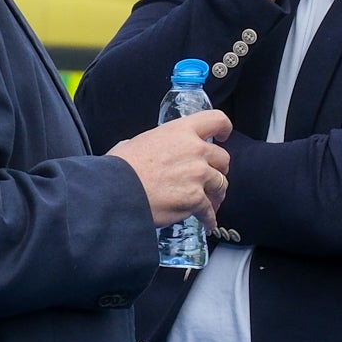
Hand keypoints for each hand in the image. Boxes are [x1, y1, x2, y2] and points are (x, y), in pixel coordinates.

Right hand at [108, 110, 231, 227]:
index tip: (223, 136)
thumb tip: (148, 148)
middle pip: (222, 159)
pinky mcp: (196, 199)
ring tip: (210, 203)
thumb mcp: (137, 142)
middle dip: (218, 170)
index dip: (224, 128)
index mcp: (180, 131)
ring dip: (216, 194)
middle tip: (210, 177)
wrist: (117, 192)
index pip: (216, 120)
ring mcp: (197, 175)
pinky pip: (209, 210)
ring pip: (220, 185)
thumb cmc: (121, 168)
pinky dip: (209, 218)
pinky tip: (206, 221)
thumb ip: (154, 142)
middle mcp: (194, 150)